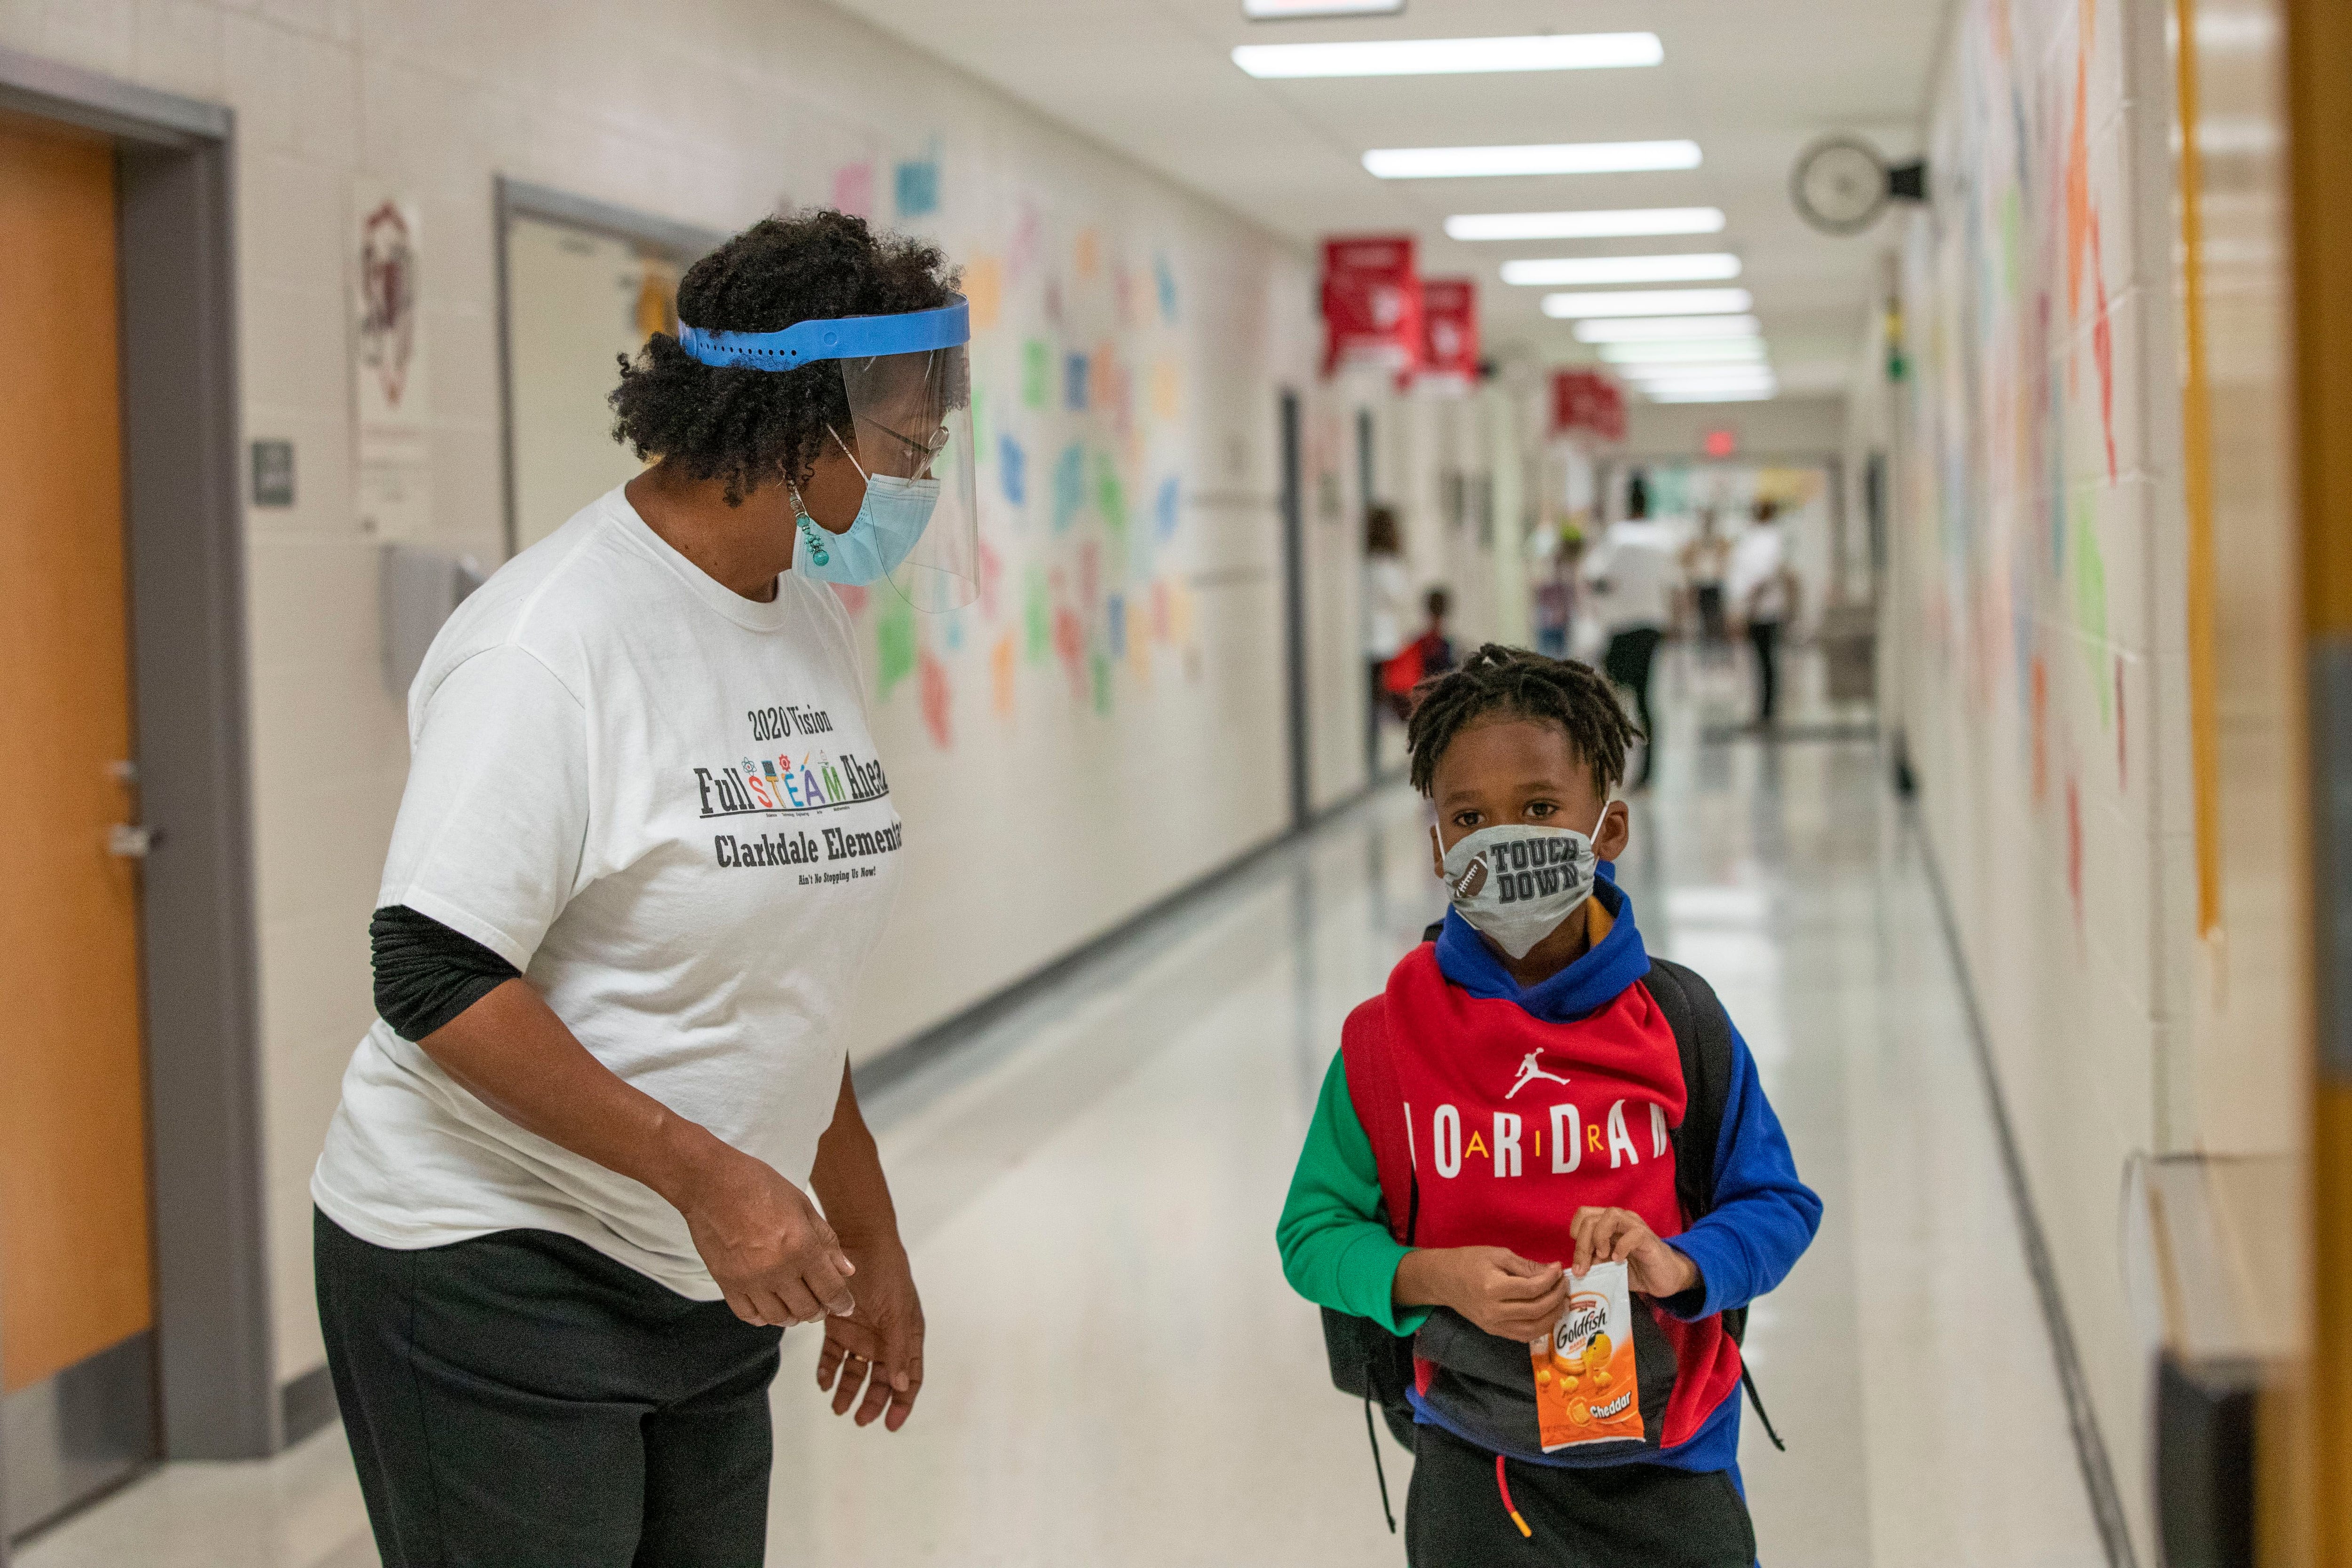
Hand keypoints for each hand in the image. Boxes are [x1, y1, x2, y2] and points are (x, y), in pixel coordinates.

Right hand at [675, 1143, 857, 1327]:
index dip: (842, 1303)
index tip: (845, 1307)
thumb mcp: (803, 1206)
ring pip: (778, 1317)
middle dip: (819, 1311)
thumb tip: (846, 1271)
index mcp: (802, 1247)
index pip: (830, 1290)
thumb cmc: (759, 1186)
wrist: (711, 1183)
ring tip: (796, 1305)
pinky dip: (762, 1317)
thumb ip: (827, 1241)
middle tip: (822, 1305)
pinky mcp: (726, 1283)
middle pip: (806, 1309)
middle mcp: (777, 1270)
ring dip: (792, 1316)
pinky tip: (769, 1307)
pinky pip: (748, 1314)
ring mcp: (750, 1280)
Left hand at [814, 1236, 924, 1430]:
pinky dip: (827, 1370)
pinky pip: (832, 1355)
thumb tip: (901, 1385)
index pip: (908, 1377)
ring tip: (837, 1407)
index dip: (902, 1403)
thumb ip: (898, 1350)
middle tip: (858, 1419)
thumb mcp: (897, 1314)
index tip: (890, 1424)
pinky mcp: (838, 1324)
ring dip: (847, 1390)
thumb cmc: (887, 1275)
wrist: (860, 1241)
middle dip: (872, 1402)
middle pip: (880, 1379)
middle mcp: (885, 1338)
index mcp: (907, 1336)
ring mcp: (861, 1332)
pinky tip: (823, 1382)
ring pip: (855, 1371)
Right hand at [1395, 1246, 1570, 1340]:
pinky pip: (1524, 1336)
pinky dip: (1541, 1327)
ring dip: (1553, 1316)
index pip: (1532, 1289)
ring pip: (1533, 1328)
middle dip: (1556, 1297)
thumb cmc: (1469, 1261)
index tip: (1558, 1269)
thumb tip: (1552, 1271)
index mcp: (1493, 1288)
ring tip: (1562, 1301)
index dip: (1550, 1280)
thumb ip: (1526, 1265)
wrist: (1443, 1280)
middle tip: (1564, 1284)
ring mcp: (1494, 1325)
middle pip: (1536, 1310)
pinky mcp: (1494, 1331)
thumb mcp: (1497, 1255)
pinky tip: (1549, 1314)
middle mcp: (1494, 1311)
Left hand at [1570, 1207, 1699, 1299]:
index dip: (1575, 1233)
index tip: (1578, 1259)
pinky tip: (1619, 1261)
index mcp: (1608, 1224)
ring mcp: (1635, 1226)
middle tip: (1583, 1269)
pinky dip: (1621, 1247)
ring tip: (1602, 1257)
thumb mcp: (1608, 1266)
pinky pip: (1633, 1233)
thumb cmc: (1636, 1269)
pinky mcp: (1648, 1238)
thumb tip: (1577, 1266)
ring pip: (1611, 1215)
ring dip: (1599, 1238)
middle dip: (1581, 1245)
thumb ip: (1593, 1262)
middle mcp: (1620, 1219)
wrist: (1665, 1277)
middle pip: (1591, 1218)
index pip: (1583, 1215)